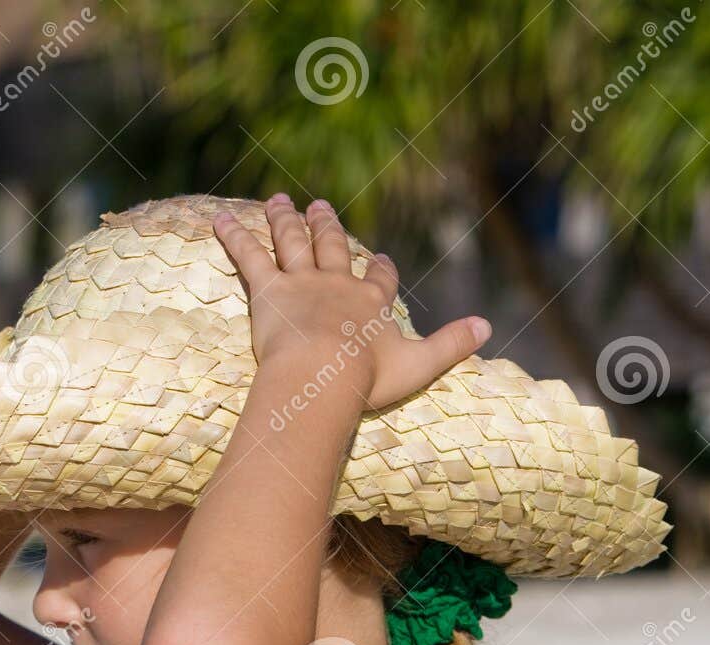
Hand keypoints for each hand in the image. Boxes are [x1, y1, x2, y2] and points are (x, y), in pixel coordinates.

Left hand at [212, 193, 491, 411]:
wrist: (324, 375)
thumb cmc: (368, 378)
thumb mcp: (420, 365)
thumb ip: (451, 345)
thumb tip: (488, 327)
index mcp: (371, 303)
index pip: (380, 280)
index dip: (381, 270)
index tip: (382, 260)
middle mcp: (337, 284)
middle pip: (333, 248)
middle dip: (328, 228)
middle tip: (320, 207)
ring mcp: (301, 283)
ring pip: (293, 243)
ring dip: (286, 220)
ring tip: (280, 201)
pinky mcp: (268, 290)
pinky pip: (249, 256)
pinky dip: (234, 237)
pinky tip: (220, 220)